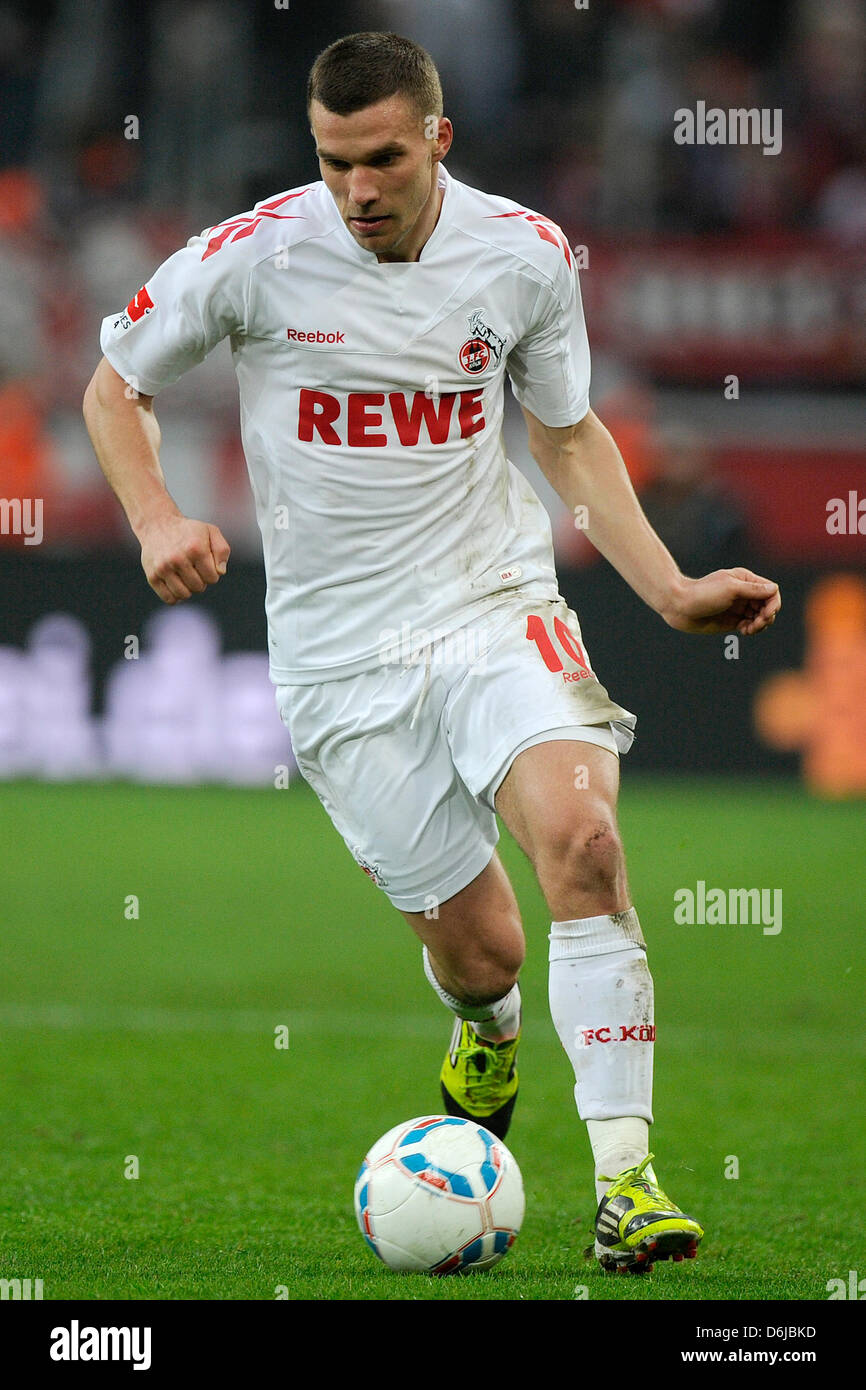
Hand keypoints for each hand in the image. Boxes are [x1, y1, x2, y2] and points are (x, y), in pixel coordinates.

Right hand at [137, 513, 230, 603]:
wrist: (158, 525)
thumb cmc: (189, 531)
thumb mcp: (211, 532)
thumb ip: (222, 551)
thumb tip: (220, 572)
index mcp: (195, 549)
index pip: (212, 578)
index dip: (212, 574)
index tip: (205, 565)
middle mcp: (178, 559)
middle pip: (198, 587)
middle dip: (201, 581)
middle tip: (194, 569)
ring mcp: (163, 568)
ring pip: (184, 595)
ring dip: (188, 589)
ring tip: (185, 576)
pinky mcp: (152, 576)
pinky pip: (169, 599)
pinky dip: (175, 596)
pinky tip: (176, 584)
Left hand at [661, 568, 780, 635]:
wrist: (679, 606)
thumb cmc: (703, 594)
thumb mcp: (730, 589)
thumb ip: (753, 589)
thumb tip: (774, 589)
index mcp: (745, 580)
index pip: (771, 591)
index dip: (773, 604)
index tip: (766, 615)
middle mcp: (744, 593)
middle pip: (768, 606)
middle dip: (766, 616)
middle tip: (756, 624)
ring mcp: (738, 607)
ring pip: (761, 617)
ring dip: (760, 625)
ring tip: (748, 629)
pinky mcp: (732, 620)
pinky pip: (750, 625)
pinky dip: (751, 629)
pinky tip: (743, 631)